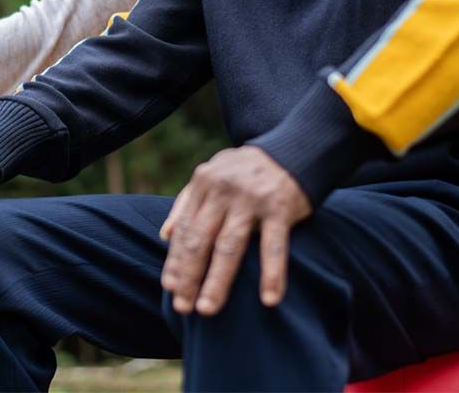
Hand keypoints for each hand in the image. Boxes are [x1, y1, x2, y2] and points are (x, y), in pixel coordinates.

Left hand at [159, 146, 310, 316]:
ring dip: (217, 281)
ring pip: (229, 247)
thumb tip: (165, 235)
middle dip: (188, 275)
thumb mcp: (211, 175)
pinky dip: (272, 274)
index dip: (175, 258)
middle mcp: (223, 190)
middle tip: (181, 306)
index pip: (184, 227)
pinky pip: (274, 247)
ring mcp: (251, 199)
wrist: (293, 150)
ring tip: (206, 308)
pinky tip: (269, 300)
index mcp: (203, 183)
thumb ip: (187, 202)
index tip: (169, 286)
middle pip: (200, 239)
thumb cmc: (246, 170)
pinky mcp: (280, 208)